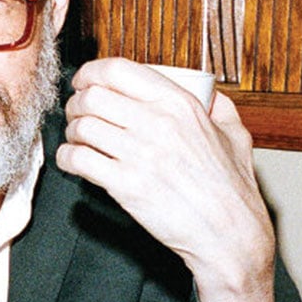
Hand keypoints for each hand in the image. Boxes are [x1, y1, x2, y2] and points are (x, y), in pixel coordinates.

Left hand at [55, 58, 274, 301]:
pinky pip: (78, 160)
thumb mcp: (235, 135)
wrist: (228, 232)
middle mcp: (156, 122)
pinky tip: (73, 161)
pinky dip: (67, 158)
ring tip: (77, 139)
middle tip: (77, 114)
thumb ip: (220, 108)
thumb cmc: (231, 188)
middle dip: (76, 103)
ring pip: (81, 126)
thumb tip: (209, 94)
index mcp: (179, 103)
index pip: (117, 70)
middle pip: (92, 96)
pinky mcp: (125, 185)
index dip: (90, 72)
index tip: (84, 82)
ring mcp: (139, 154)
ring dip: (71, 131)